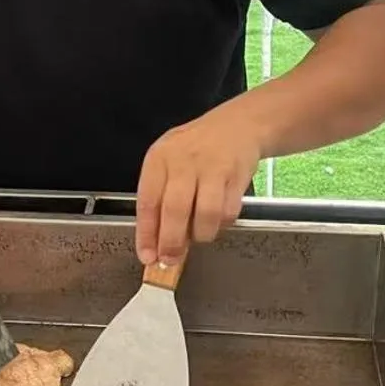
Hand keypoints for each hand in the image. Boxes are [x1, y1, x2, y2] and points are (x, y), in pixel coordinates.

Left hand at [136, 108, 262, 264]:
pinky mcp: (237, 176)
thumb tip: (155, 243)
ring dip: (201, 235)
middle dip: (171, 242)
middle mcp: (184, 161)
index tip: (147, 257)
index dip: (147, 234)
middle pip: (175, 210)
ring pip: (206, 214)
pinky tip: (216, 220)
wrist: (237, 125)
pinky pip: (229, 212)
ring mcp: (212, 167)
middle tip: (171, 260)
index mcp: (160, 158)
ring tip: (198, 236)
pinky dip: (222, 225)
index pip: (148, 201)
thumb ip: (160, 198)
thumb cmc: (195, 149)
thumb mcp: (169, 163)